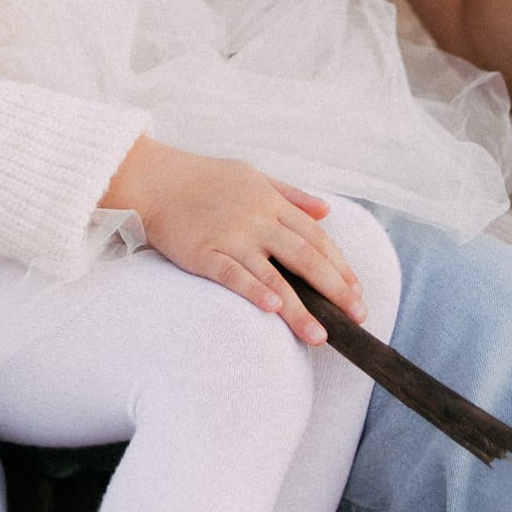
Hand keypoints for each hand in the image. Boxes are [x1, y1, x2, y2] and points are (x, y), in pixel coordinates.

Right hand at [103, 137, 364, 345]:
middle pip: (305, 258)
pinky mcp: (204, 252)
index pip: (316, 237)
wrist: (154, 179)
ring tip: (319, 336)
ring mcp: (230, 236)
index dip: (340, 266)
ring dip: (299, 308)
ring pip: (273, 276)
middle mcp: (256, 220)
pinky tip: (273, 310)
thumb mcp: (252, 176)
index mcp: (271, 202)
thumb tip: (326, 210)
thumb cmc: (203, 178)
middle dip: (335, 290)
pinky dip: (253, 291)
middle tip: (356, 318)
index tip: (357, 292)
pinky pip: (233, 274)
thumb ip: (291, 194)